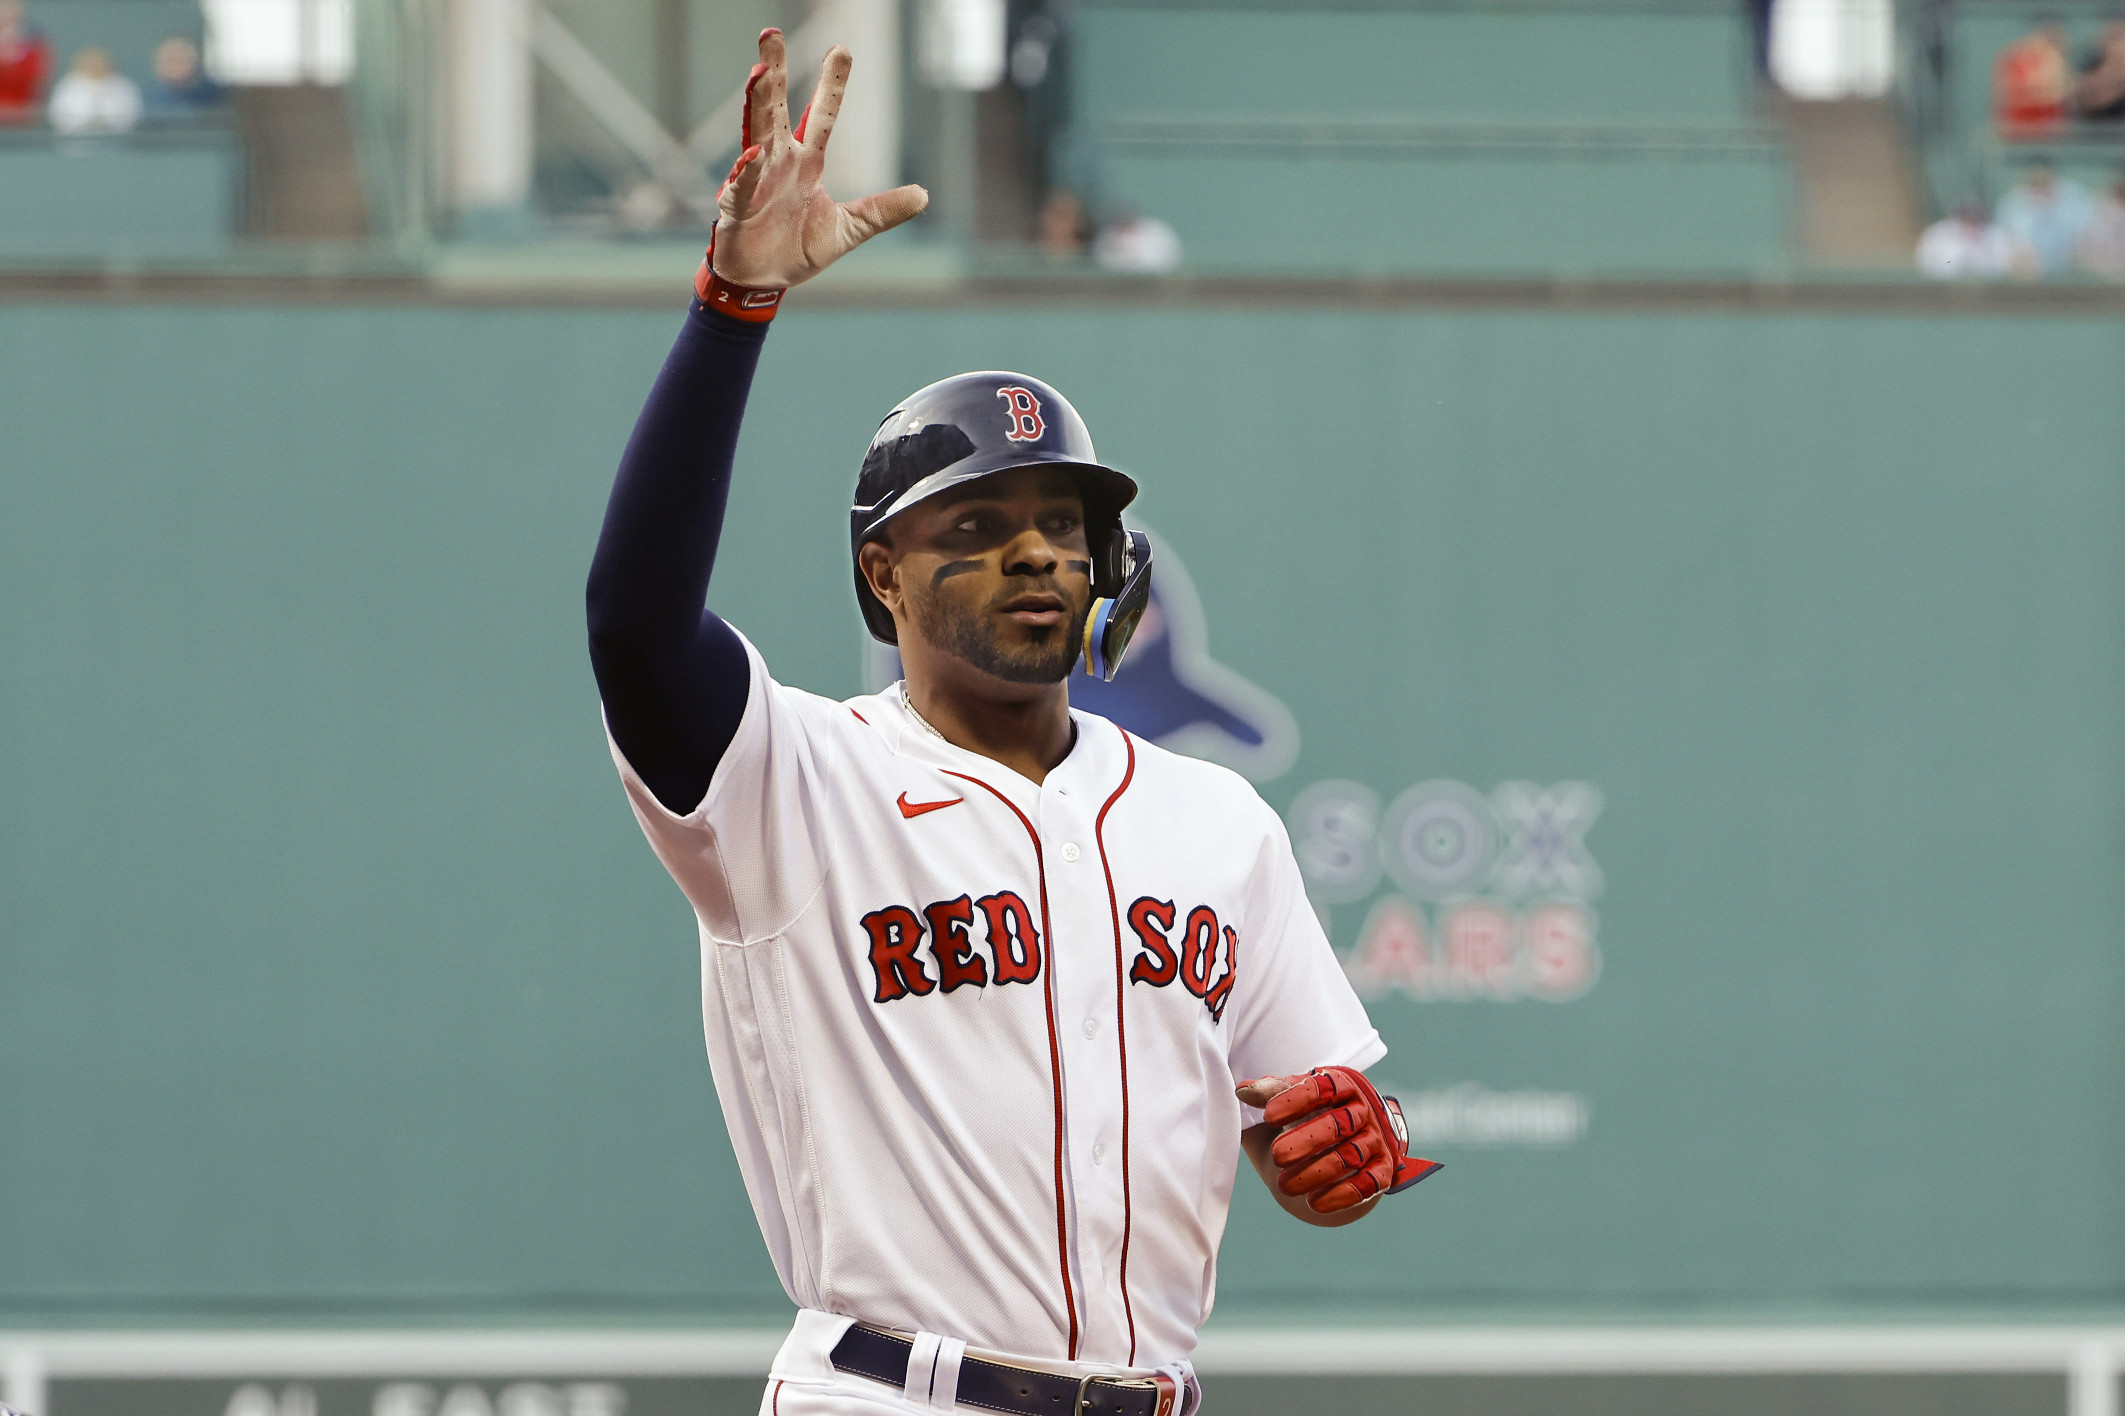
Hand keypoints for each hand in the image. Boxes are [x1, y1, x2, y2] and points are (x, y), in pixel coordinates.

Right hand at [711, 28, 927, 289]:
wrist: (764, 283)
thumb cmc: (797, 249)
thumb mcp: (850, 229)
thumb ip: (882, 210)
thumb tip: (924, 195)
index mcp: (806, 163)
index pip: (823, 116)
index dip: (832, 85)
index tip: (840, 49)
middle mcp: (778, 162)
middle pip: (777, 109)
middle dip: (773, 72)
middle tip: (771, 34)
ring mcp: (755, 180)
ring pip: (756, 133)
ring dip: (756, 104)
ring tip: (758, 73)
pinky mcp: (737, 206)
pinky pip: (742, 184)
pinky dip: (747, 170)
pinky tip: (753, 154)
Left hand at [1239, 1067, 1440, 1213]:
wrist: (1356, 1133)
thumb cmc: (1318, 1110)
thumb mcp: (1297, 1095)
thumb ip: (1272, 1092)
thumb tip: (1242, 1091)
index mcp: (1343, 1086)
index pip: (1322, 1088)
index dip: (1295, 1100)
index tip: (1268, 1115)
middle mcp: (1363, 1112)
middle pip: (1338, 1124)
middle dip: (1307, 1141)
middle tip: (1276, 1156)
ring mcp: (1375, 1141)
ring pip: (1349, 1156)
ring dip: (1317, 1173)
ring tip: (1284, 1186)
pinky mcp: (1382, 1170)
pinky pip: (1367, 1184)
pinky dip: (1342, 1195)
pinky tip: (1315, 1203)